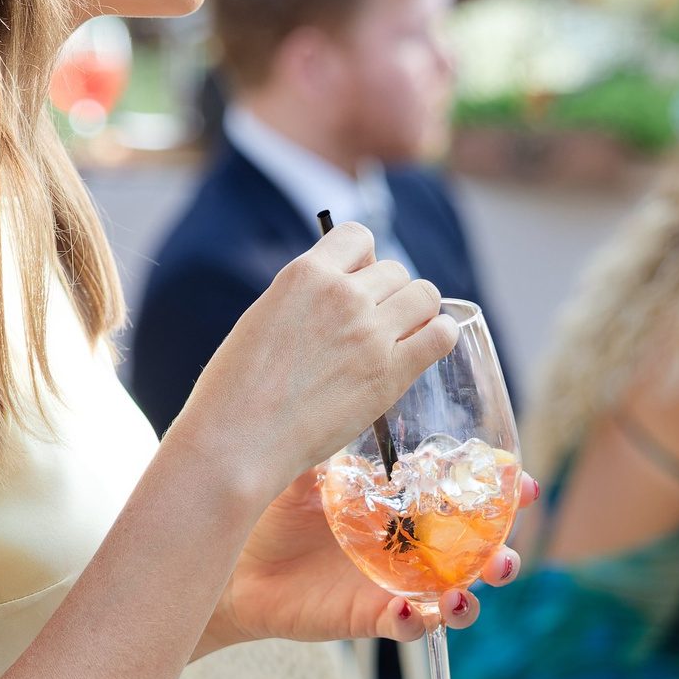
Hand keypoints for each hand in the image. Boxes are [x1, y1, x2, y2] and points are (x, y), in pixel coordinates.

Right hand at [180, 222, 459, 494]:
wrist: (237, 442)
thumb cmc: (236, 388)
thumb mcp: (265, 316)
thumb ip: (309, 297)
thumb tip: (348, 288)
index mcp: (305, 274)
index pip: (357, 236)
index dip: (362, 260)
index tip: (357, 282)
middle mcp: (343, 295)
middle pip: (395, 270)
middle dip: (388, 293)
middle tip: (373, 325)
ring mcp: (371, 333)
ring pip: (424, 296)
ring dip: (416, 312)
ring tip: (401, 336)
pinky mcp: (392, 372)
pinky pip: (441, 335)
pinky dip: (439, 336)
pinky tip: (426, 347)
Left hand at [205, 468, 538, 652]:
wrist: (237, 561)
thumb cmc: (277, 510)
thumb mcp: (312, 466)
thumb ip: (339, 436)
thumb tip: (357, 386)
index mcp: (411, 508)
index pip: (470, 500)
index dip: (505, 494)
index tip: (523, 484)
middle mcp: (414, 549)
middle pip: (478, 557)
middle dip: (503, 555)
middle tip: (505, 552)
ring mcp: (397, 585)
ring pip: (455, 600)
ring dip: (471, 601)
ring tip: (465, 594)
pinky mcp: (370, 616)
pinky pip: (405, 626)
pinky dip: (414, 621)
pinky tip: (409, 610)